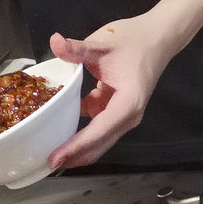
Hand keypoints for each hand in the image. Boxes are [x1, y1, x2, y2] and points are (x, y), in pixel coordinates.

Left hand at [46, 16, 177, 168]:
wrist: (156, 38)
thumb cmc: (134, 41)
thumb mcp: (102, 44)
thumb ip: (77, 49)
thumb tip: (54, 41)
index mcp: (128, 103)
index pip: (98, 130)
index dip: (76, 146)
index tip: (55, 158)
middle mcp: (128, 117)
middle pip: (99, 145)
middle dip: (74, 157)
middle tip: (46, 165)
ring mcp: (123, 117)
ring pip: (99, 141)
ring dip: (77, 148)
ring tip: (51, 154)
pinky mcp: (117, 112)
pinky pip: (97, 129)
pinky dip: (80, 133)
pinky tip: (60, 133)